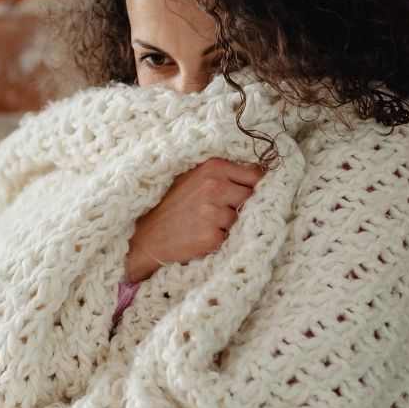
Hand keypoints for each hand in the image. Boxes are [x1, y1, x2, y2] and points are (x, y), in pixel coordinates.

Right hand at [123, 158, 266, 282]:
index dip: (255, 186)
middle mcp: (215, 186)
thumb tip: (261, 175)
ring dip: (231, 225)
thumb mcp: (193, 178)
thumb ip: (223, 174)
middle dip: (242, 206)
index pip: (255, 175)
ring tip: (207, 224)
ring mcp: (213, 212)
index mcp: (213, 167)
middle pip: (252, 197)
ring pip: (242, 219)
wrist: (147, 237)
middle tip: (220, 212)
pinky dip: (223, 240)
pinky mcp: (211, 236)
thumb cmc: (171, 206)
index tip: (251, 194)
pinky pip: (232, 237)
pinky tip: (204, 237)